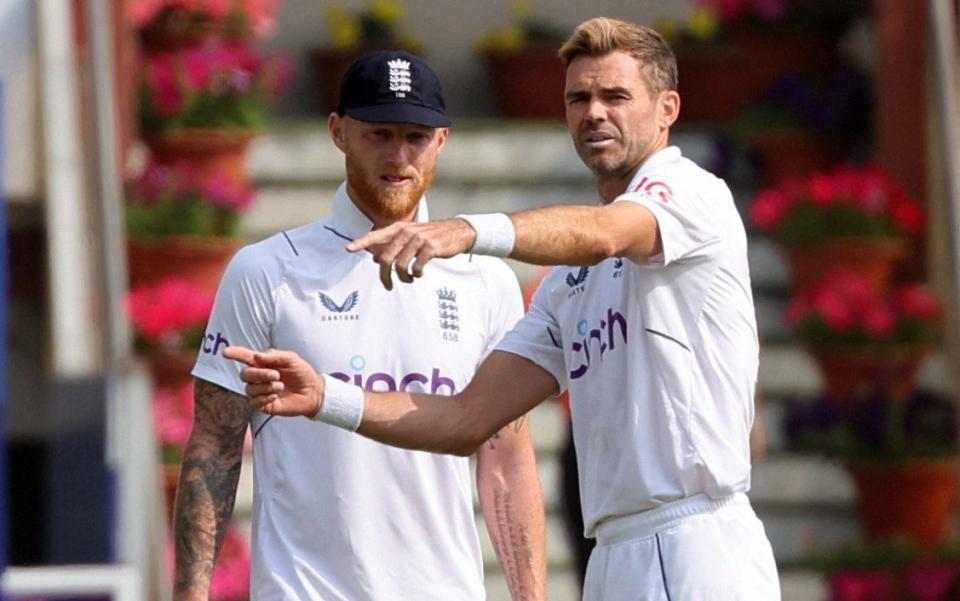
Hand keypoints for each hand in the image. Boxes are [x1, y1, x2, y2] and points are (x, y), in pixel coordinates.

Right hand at [222, 346, 323, 417]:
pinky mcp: (263, 405)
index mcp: (263, 363)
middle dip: (258, 374)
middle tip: (276, 375)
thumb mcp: (292, 359)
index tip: (225, 353)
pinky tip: (276, 396)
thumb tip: (257, 356)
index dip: (235, 354)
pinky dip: (264, 397)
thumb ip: (274, 356)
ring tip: (280, 386)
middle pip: (244, 374)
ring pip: (249, 389)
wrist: (313, 391)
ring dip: (265, 386)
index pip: (245, 357)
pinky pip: (254, 402)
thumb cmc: (301, 372)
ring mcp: (260, 391)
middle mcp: (258, 377)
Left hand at [345, 218, 475, 289]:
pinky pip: (417, 266)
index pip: (376, 236)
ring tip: (409, 279)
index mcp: (399, 228)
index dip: (361, 242)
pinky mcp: (431, 247)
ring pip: (401, 265)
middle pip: (386, 258)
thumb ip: (393, 246)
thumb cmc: (432, 236)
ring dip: (403, 277)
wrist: (458, 231)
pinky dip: (416, 274)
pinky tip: (419, 273)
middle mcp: (407, 231)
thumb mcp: (411, 237)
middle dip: (385, 276)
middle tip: (387, 286)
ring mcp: (419, 239)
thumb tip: (375, 259)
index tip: (348, 249)